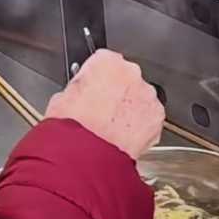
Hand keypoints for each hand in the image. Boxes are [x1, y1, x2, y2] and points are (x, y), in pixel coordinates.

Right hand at [44, 50, 163, 158]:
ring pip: (140, 98)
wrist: (85, 156)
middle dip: (117, 94)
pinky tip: (125, 138)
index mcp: (106, 62)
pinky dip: (141, 127)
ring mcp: (146, 94)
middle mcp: (130, 73)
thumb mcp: (60, 99)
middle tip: (103, 114)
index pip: (104, 62)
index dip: (97, 80)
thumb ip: (77, 88)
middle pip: (126, 79)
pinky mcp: (157, 115)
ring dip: (130, 109)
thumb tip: (79, 94)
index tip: (94, 91)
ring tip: (113, 129)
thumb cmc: (72, 129)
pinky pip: (150, 118)